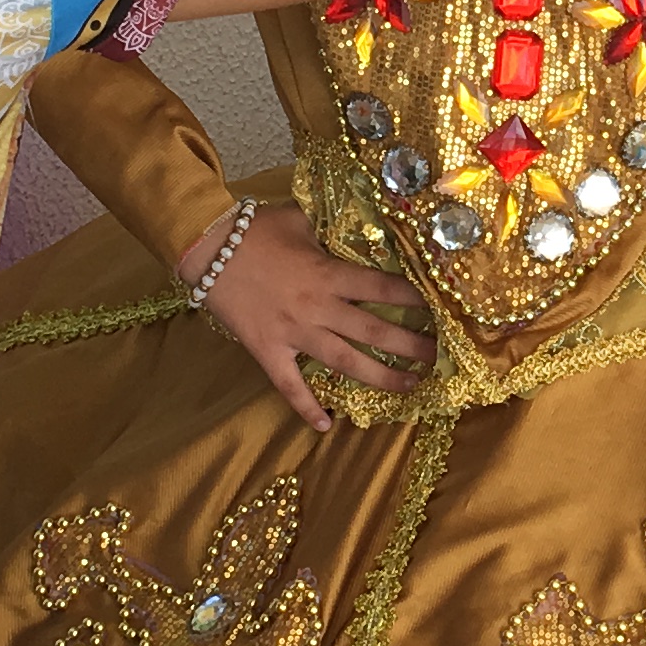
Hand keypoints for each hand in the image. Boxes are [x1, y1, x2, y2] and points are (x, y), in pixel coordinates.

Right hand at [175, 204, 435, 435]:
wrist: (205, 246)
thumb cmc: (253, 229)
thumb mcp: (300, 219)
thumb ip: (331, 230)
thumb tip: (358, 227)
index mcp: (328, 274)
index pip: (382, 289)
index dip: (414, 298)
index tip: (439, 307)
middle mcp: (318, 308)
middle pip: (374, 332)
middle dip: (411, 345)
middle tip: (438, 356)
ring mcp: (293, 333)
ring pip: (345, 362)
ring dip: (380, 377)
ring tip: (409, 388)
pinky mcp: (268, 351)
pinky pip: (290, 386)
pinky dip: (307, 408)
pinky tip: (327, 427)